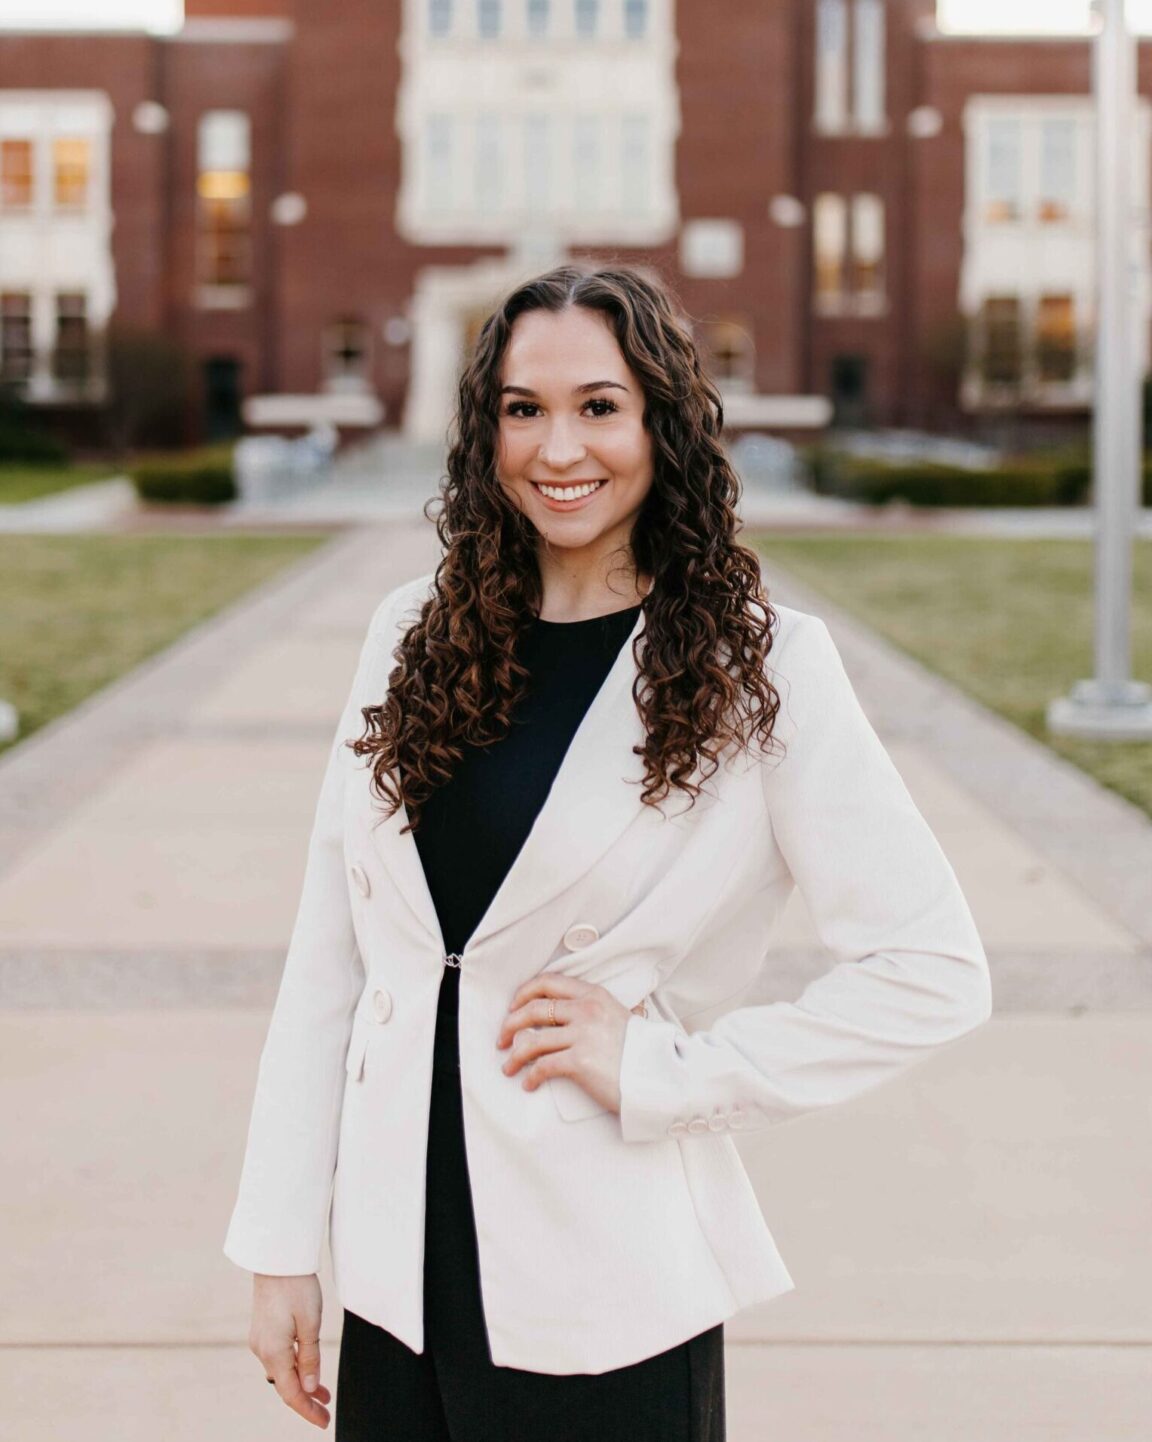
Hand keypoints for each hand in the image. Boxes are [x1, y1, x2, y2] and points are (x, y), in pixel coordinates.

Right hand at [249, 1273, 330, 1428]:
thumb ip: (310, 1357)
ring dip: (301, 1381)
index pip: (291, 1393)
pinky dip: (294, 1365)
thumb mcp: (310, 1323)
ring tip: (323, 1393)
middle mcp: (263, 1349)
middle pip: (285, 1384)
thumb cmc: (296, 1286)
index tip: (324, 1422)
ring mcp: (261, 1339)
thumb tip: (309, 1387)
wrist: (276, 1257)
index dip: (307, 1410)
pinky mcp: (263, 1329)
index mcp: (274, 1352)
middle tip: (326, 1410)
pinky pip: (279, 1356)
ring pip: (282, 1370)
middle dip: (306, 1399)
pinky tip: (307, 1366)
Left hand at [497, 972, 646, 1113]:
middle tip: (501, 1039)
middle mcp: (586, 1009)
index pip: (548, 982)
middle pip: (533, 1009)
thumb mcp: (623, 1019)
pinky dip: (530, 1076)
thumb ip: (602, 1012)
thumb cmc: (643, 1052)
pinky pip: (542, 1066)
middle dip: (510, 1024)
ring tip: (509, 1067)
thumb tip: (593, 1013)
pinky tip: (528, 1083)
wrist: (661, 1077)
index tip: (514, 1008)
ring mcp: (582, 1034)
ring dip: (514, 1055)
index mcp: (594, 995)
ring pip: (532, 1040)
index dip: (524, 994)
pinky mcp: (580, 1061)